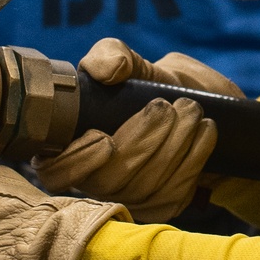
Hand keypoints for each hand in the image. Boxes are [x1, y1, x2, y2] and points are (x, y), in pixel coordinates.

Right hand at [33, 38, 239, 221]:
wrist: (197, 105)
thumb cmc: (150, 85)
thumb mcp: (130, 61)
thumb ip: (110, 54)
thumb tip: (109, 70)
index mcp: (71, 145)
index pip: (55, 172)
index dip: (75, 162)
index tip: (104, 138)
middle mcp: (95, 180)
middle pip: (109, 181)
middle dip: (142, 142)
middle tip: (167, 107)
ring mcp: (129, 198)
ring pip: (145, 186)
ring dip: (173, 145)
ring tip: (191, 110)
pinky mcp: (162, 205)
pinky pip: (175, 192)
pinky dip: (193, 158)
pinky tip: (205, 131)